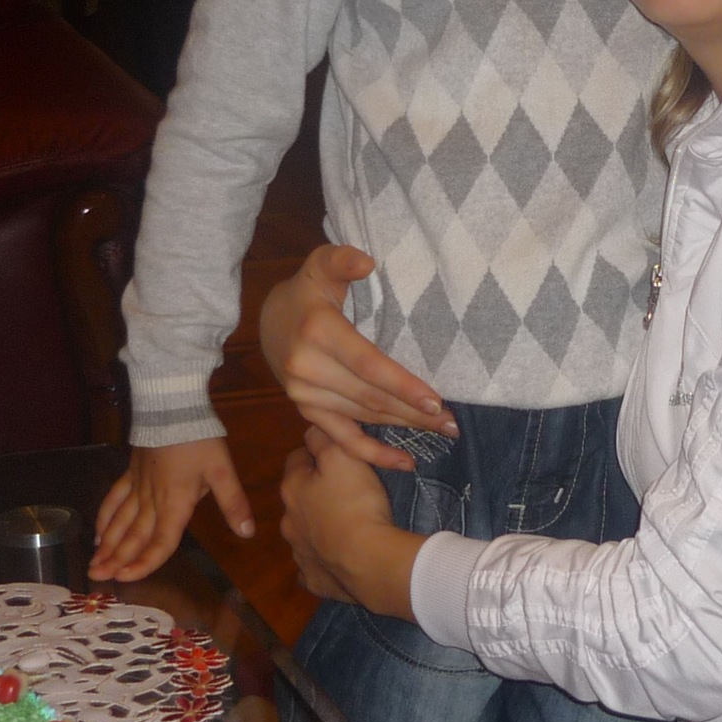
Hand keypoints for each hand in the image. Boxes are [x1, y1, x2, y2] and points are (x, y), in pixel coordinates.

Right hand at [90, 439, 254, 581]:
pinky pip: (114, 499)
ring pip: (119, 521)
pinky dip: (105, 517)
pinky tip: (97, 532)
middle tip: (96, 578)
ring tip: (93, 563)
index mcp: (175, 503)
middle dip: (116, 560)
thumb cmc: (198, 438)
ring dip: (106, 544)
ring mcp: (138, 486)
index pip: (160, 542)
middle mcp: (152, 500)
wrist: (171, 405)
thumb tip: (248, 533)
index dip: (145, 563)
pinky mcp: (130, 472)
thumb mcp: (222, 470)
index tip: (126, 580)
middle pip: (133, 536)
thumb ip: (233, 503)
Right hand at [259, 245, 453, 472]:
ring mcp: (304, 395)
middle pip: (370, 397)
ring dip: (403, 428)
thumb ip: (342, 259)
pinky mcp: (306, 411)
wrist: (269, 321)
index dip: (402, 385)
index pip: (368, 365)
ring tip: (440, 432)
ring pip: (363, 417)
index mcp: (318, 332)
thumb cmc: (308, 291)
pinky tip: (404, 462)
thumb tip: (367, 263)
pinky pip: (342, 439)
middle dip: (414, 412)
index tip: (436, 400)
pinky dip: (373, 454)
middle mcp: (308, 369)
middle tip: (452, 422)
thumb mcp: (321, 264)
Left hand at [279, 428, 423, 618]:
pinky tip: (340, 559)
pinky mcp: (314, 579)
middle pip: (299, 498)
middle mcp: (288, 521)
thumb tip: (313, 428)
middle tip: (347, 491)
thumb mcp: (344, 456)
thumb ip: (325, 437)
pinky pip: (315, 567)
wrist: (368, 561)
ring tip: (347, 526)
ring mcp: (299, 553)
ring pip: (304, 533)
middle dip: (316, 493)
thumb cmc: (356, 502)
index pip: (297, 459)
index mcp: (292, 488)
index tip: (338, 456)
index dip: (316, 454)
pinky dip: (324, 561)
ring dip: (319, 527)